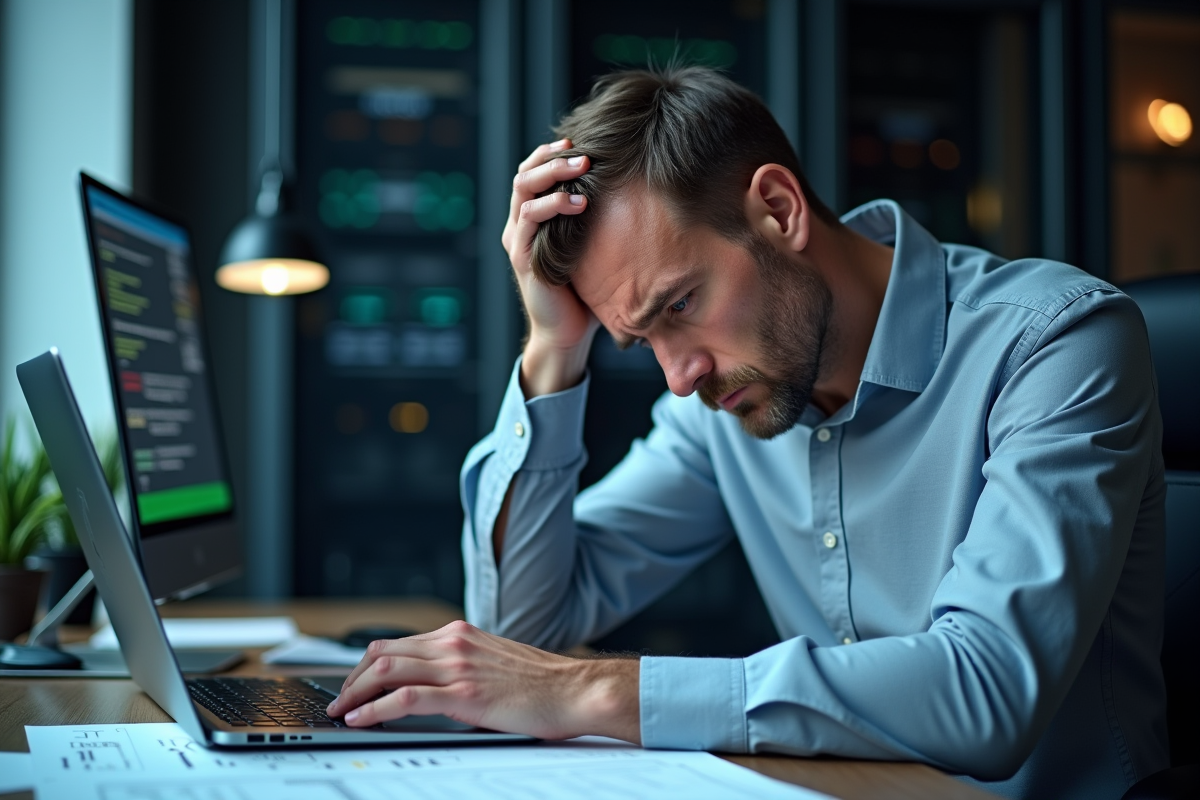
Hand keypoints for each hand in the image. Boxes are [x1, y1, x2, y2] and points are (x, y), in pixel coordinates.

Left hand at [326, 620, 640, 742]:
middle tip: (339, 700)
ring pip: (387, 670)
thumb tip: (433, 688)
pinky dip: (375, 707)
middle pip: (383, 652)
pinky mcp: (464, 693)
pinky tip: (361, 718)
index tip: (352, 683)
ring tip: (341, 711)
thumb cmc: (543, 684)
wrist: (576, 690)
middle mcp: (454, 642)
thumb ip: (463, 667)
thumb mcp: (494, 663)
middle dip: (352, 677)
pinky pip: (405, 697)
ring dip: (355, 693)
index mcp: (460, 634)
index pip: (398, 643)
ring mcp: (458, 666)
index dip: (366, 664)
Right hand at [501, 140, 600, 396]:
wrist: (566, 333)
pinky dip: (551, 206)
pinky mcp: (522, 258)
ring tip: (582, 168)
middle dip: (553, 157)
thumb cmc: (583, 290)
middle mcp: (518, 225)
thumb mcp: (589, 246)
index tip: (579, 141)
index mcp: (531, 219)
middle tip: (583, 152)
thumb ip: (595, 220)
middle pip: (524, 174)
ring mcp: (517, 240)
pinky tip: (577, 202)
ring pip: (523, 191)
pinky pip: (529, 221)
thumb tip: (634, 188)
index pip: (532, 172)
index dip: (551, 153)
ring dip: (553, 174)